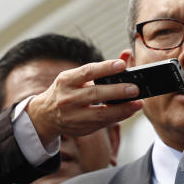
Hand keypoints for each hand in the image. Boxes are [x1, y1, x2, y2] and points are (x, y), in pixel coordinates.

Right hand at [26, 59, 143, 144]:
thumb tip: (127, 55)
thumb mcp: (76, 77)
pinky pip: (102, 123)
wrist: (45, 115)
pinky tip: (129, 111)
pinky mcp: (81, 129)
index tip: (122, 64)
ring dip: (121, 108)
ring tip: (137, 103)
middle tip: (134, 88)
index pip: (87, 72)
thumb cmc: (66, 91)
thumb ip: (102, 68)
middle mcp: (67, 98)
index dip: (105, 68)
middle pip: (94, 94)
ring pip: (100, 113)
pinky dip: (118, 117)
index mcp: (66, 80)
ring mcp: (73, 116)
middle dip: (117, 91)